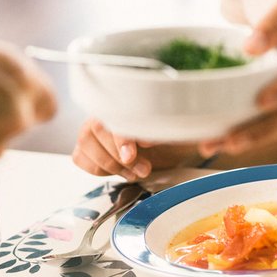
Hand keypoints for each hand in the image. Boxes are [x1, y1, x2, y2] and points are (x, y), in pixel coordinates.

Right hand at [72, 118, 216, 180]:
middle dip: (118, 156)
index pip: (117, 116)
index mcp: (132, 103)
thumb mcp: (191, 136)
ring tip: (134, 173)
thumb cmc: (178, 137)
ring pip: (84, 142)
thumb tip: (192, 145)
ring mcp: (95, 128)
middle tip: (144, 170)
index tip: (131, 156)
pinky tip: (120, 172)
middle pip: (95, 129)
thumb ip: (198, 139)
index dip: (121, 139)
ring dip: (110, 165)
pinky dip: (97, 169)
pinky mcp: (89, 146)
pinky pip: (79, 157)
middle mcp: (108, 111)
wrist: (171, 147)